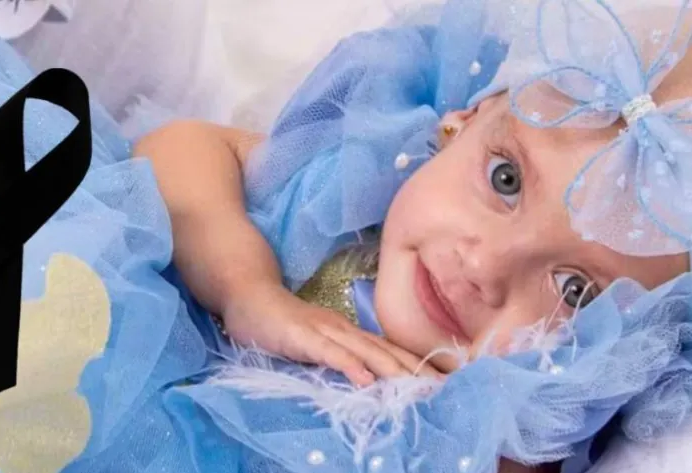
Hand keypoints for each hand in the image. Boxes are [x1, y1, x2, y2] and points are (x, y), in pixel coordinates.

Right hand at [221, 282, 442, 385]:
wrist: (248, 296)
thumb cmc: (281, 324)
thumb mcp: (315, 344)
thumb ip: (338, 358)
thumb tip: (366, 380)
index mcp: (348, 332)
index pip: (388, 350)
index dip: (415, 366)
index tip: (443, 382)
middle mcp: (342, 329)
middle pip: (385, 351)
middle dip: (415, 370)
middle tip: (443, 388)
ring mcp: (322, 330)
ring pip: (364, 351)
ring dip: (392, 369)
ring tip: (417, 387)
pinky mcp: (301, 336)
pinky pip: (328, 353)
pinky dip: (349, 365)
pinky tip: (364, 380)